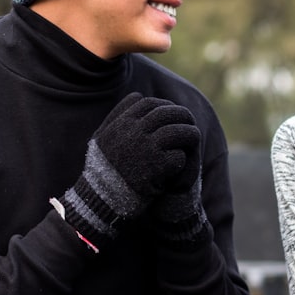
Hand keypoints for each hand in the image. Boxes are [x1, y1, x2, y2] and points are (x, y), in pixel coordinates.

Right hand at [60, 92, 199, 244]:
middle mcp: (134, 132)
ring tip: (193, 138)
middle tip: (189, 120)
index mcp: (122, 123)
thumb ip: (117, 115)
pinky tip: (180, 162)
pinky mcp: (158, 167)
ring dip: (189, 134)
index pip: (149, 104)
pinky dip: (181, 158)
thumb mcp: (100, 137)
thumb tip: (137, 96)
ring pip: (178, 132)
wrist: (101, 199)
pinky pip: (178, 156)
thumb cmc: (101, 169)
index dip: (163, 105)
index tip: (171, 112)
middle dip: (181, 115)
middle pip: (167, 114)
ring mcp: (147, 148)